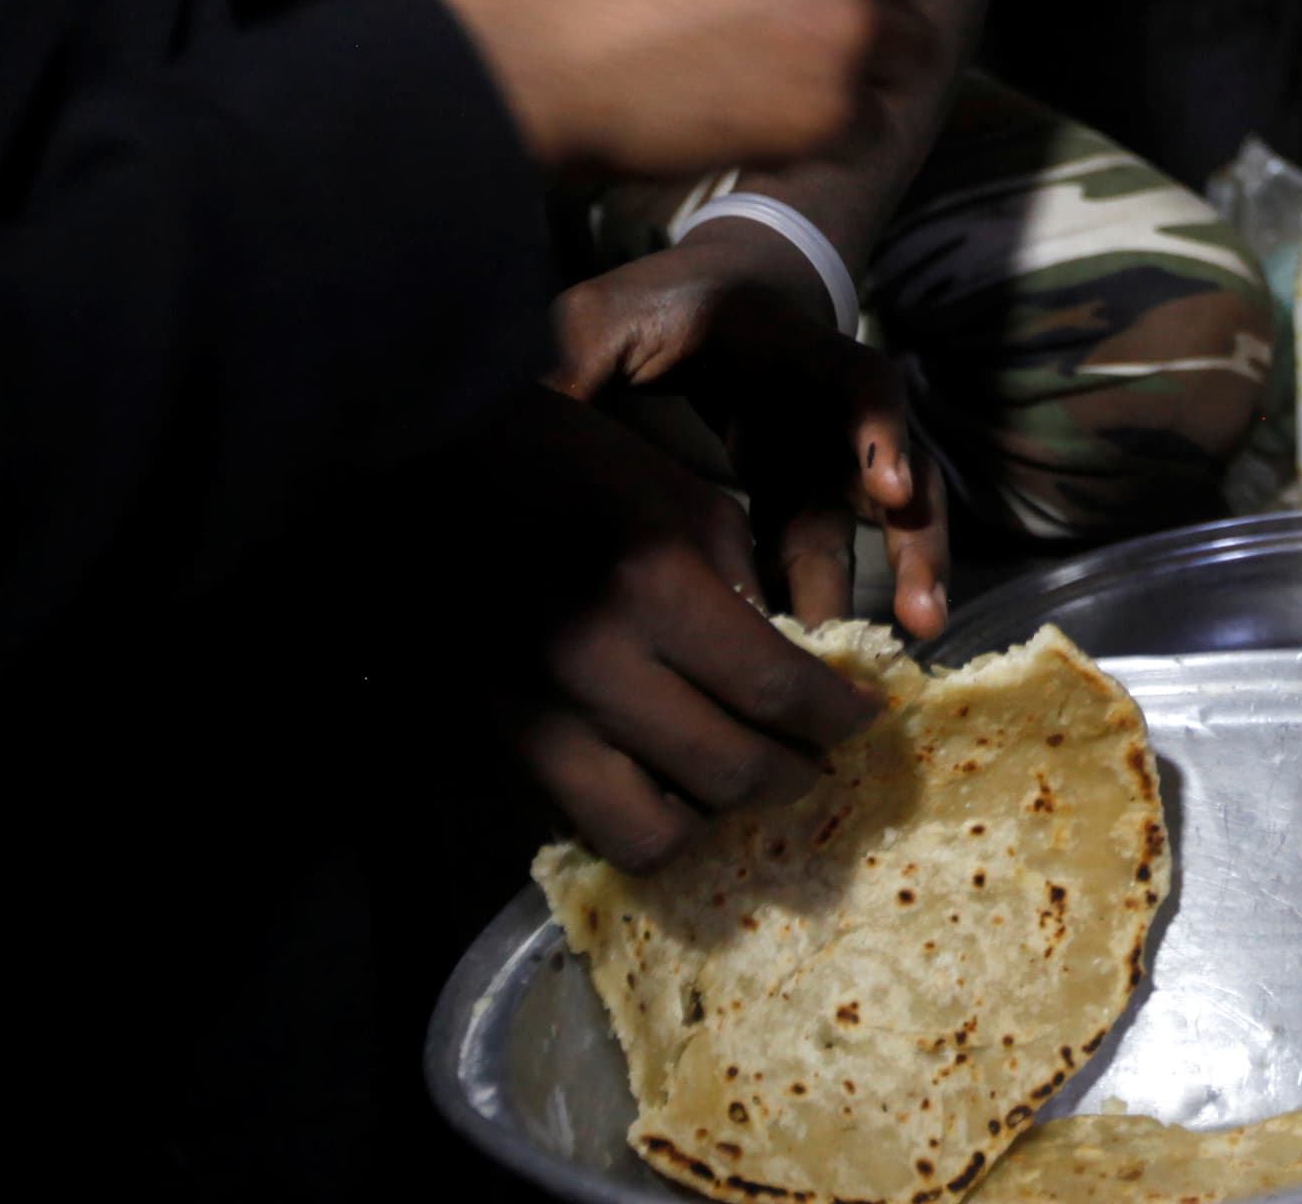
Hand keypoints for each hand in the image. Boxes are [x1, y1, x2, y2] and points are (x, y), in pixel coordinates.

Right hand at [451, 387, 885, 870]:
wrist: (437, 475)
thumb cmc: (579, 468)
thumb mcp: (688, 504)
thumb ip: (751, 595)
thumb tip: (803, 679)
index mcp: (657, 586)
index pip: (775, 691)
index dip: (837, 719)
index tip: (864, 719)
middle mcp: (599, 666)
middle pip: (728, 775)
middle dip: (794, 777)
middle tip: (818, 759)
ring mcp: (542, 716)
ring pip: (654, 834)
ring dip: (718, 820)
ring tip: (744, 779)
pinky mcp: (505, 743)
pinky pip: (593, 821)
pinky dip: (649, 819)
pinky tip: (678, 784)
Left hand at [554, 225, 951, 637]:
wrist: (707, 296)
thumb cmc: (659, 306)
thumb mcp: (608, 320)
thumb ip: (575, 364)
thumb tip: (517, 417)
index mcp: (796, 352)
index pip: (858, 383)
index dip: (878, 433)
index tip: (885, 490)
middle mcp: (835, 408)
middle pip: (899, 469)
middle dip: (914, 540)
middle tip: (917, 616)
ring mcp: (833, 454)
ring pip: (890, 519)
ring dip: (909, 574)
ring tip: (914, 637)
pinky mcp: (811, 494)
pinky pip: (835, 550)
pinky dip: (833, 599)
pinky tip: (825, 659)